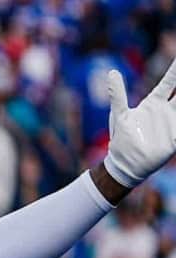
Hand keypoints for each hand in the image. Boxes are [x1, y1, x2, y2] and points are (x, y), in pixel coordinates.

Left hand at [103, 58, 175, 188]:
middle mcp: (166, 111)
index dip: (175, 70)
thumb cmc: (121, 137)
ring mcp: (172, 124)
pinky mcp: (174, 139)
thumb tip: (111, 72)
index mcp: (154, 103)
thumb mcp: (119, 114)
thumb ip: (117, 94)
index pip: (169, 83)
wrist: (124, 163)